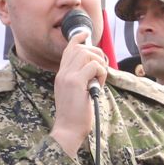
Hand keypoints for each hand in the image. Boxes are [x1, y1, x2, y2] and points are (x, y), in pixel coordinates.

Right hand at [49, 31, 110, 154]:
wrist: (67, 130)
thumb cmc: (75, 115)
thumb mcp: (75, 93)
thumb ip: (81, 79)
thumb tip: (95, 68)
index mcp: (62, 75)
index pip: (69, 49)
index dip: (79, 39)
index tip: (86, 34)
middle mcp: (63, 73)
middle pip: (80, 48)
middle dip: (96, 53)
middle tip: (101, 69)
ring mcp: (68, 77)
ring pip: (87, 54)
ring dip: (99, 64)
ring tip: (99, 79)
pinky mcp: (76, 83)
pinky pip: (93, 66)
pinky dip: (101, 73)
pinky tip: (98, 85)